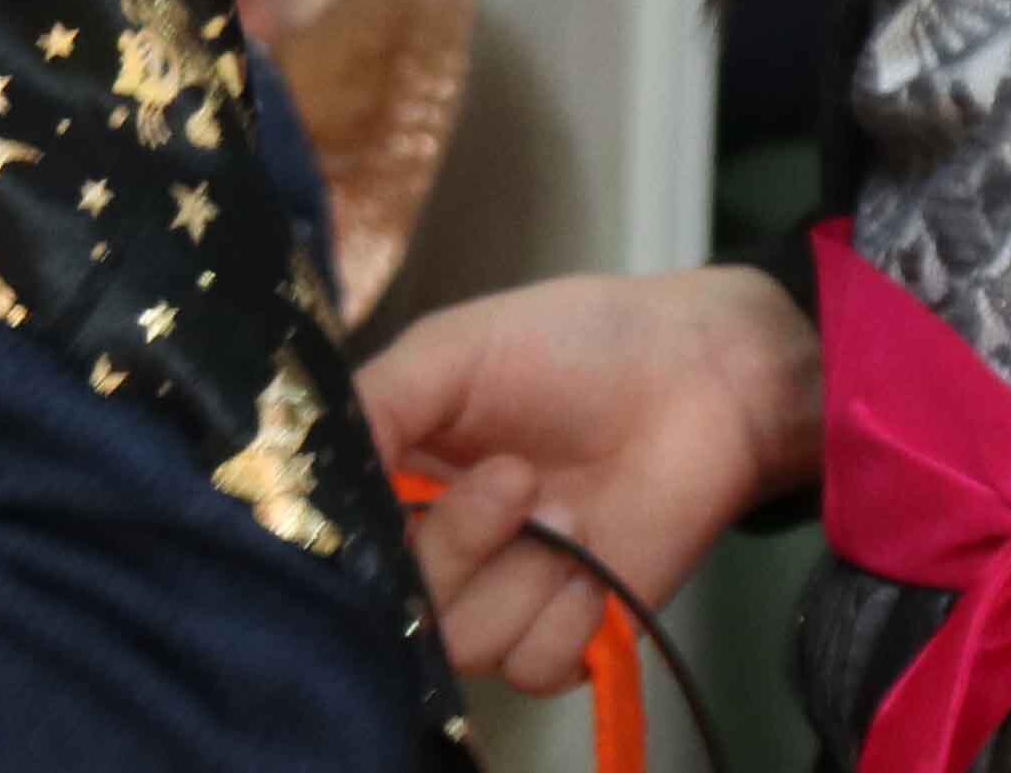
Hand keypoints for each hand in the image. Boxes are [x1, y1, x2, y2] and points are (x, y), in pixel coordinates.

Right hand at [358, 263, 820, 698]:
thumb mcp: (456, 348)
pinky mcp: (569, 636)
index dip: (357, 539)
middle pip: (397, 611)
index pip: (337, 544)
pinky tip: (600, 552)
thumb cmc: (581, 346)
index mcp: (395, 480)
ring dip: (524, 575)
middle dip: (457, 547)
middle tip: (519, 477)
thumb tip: (305, 467)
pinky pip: (535, 665)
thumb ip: (375, 403)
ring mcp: (504, 596)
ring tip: (574, 511)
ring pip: (464, 645)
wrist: (705, 376)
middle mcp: (438, 548)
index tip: (404, 494)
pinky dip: (571, 611)